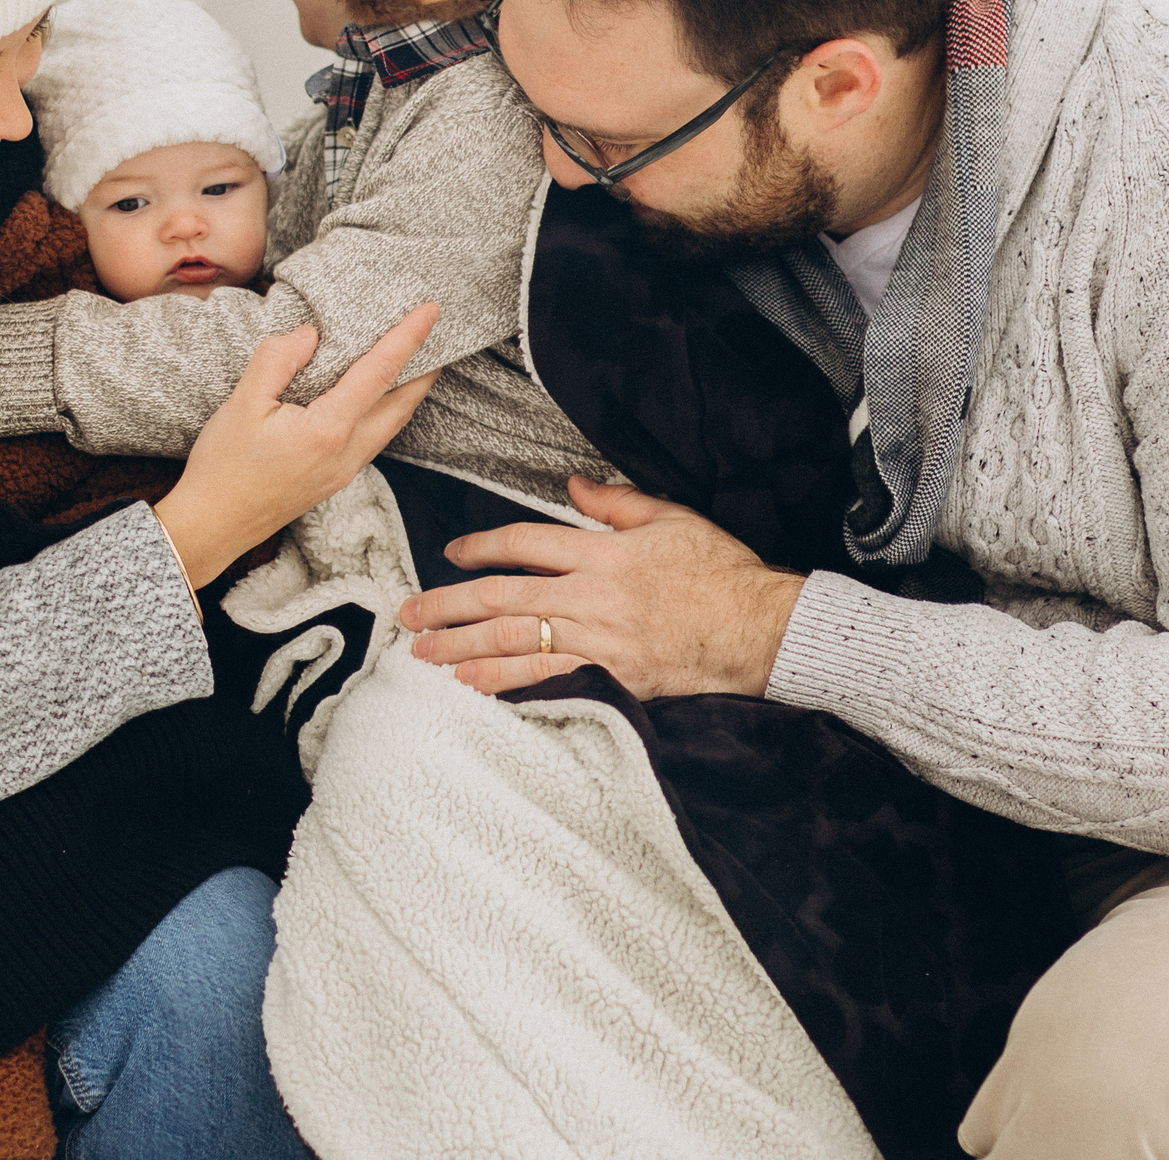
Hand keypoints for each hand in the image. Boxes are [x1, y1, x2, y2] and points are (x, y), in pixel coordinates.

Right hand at [152, 305, 440, 587]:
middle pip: (402, 405)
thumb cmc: (222, 468)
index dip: (407, 338)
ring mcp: (344, 471)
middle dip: (426, 367)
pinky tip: (377, 398)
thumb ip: (277, 360)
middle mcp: (347, 453)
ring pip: (392, 425)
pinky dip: (387, 411)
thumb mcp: (241, 404)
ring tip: (417, 361)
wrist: (212, 527)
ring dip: (409, 392)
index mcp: (328, 430)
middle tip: (437, 333)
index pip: (379, 373)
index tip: (430, 311)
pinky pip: (374, 438)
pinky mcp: (335, 479)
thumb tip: (310, 335)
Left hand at [397, 477, 805, 698]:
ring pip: (514, 645)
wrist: (759, 630)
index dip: (481, 547)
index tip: (452, 553)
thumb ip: (614, 502)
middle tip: (409, 613)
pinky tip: (471, 686)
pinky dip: (504, 684)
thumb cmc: (719, 572)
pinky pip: (547, 681)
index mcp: (604, 554)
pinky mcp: (612, 679)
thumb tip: (569, 483)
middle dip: (449, 606)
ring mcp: (600, 642)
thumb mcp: (671, 517)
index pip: (525, 544)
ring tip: (422, 653)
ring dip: (461, 648)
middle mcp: (593, 597)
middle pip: (504, 600)